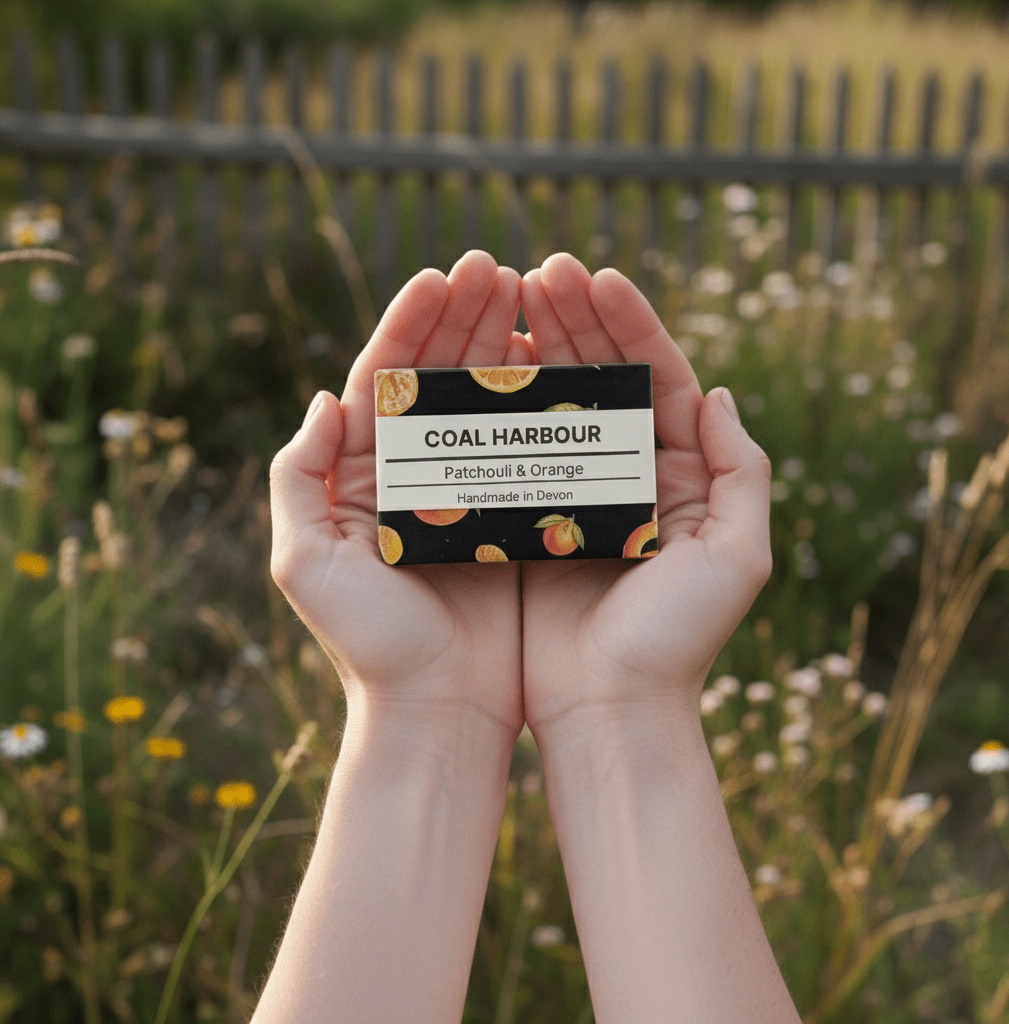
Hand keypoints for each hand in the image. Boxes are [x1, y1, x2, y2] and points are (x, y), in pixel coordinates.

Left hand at [269, 251, 528, 741]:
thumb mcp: (303, 561)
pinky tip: (558, 366)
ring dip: (504, 346)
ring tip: (533, 296)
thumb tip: (325, 399)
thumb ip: (296, 478)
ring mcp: (463, 493)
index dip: (412, 323)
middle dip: (465, 318)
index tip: (444, 277)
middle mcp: (410, 476)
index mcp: (358, 475)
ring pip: (484, 402)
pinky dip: (538, 404)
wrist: (438, 710)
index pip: (384, 378)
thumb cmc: (371, 646)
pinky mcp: (509, 517)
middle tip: (499, 269)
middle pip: (439, 377)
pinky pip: (524, 446)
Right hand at [519, 253, 772, 736]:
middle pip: (604, 380)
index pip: (659, 379)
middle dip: (576, 321)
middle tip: (543, 272)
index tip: (598, 278)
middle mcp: (630, 476)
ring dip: (536, 347)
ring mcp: (576, 493)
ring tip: (508, 296)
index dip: (631, 325)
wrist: (608, 708)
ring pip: (555, 403)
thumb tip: (718, 392)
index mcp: (683, 475)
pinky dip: (501, 404)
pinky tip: (482, 364)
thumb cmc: (676, 641)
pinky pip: (515, 446)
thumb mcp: (737, 556)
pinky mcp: (529, 517)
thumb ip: (743, 472)